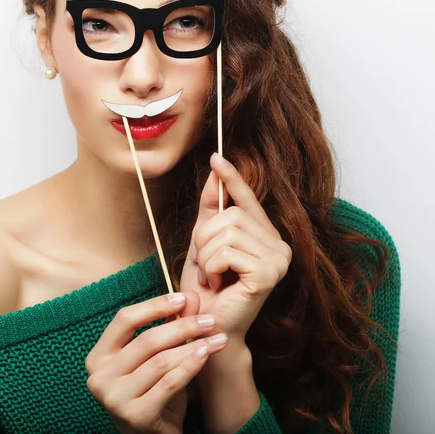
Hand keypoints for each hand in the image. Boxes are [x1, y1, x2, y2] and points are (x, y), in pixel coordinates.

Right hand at [85, 292, 228, 432]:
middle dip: (183, 326)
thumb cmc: (153, 394)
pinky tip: (207, 355)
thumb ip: (171, 325)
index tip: (182, 298)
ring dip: (192, 346)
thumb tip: (190, 295)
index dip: (154, 306)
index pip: (124, 319)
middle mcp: (99, 376)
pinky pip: (169, 383)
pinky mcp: (135, 416)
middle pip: (146, 340)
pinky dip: (191, 366)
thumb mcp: (159, 357)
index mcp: (98, 356)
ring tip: (216, 338)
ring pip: (160, 361)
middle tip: (209, 320)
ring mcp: (114, 398)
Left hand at [179, 152, 291, 343]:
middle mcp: (279, 244)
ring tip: (209, 275)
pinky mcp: (269, 273)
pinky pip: (227, 251)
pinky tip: (217, 284)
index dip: (231, 178)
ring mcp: (278, 259)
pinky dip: (211, 267)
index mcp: (265, 235)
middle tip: (203, 264)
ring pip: (227, 231)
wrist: (206, 324)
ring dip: (206, 254)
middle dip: (204, 238)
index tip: (216, 158)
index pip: (248, 199)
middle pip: (230, 215)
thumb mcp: (204, 241)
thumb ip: (211, 210)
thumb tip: (214, 174)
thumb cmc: (206, 287)